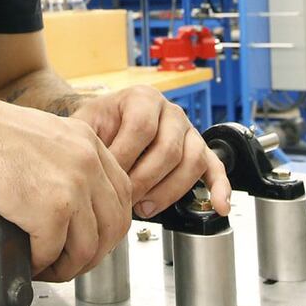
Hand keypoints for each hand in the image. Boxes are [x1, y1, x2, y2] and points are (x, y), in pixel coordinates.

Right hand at [0, 99, 132, 282]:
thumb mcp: (42, 135)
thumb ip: (65, 163)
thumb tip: (70, 204)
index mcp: (88, 142)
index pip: (121, 196)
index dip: (106, 227)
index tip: (88, 239)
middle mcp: (87, 161)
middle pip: (113, 226)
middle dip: (92, 254)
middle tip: (68, 263)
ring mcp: (72, 185)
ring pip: (88, 247)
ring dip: (67, 266)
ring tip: (46, 267)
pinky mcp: (49, 208)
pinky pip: (53, 252)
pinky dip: (40, 264)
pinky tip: (27, 260)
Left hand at [69, 86, 231, 219]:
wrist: (106, 124)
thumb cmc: (97, 126)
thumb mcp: (85, 125)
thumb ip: (88, 142)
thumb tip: (91, 169)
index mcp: (142, 98)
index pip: (141, 127)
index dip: (125, 157)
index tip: (108, 178)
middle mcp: (170, 112)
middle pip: (168, 149)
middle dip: (144, 181)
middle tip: (124, 198)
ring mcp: (187, 131)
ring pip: (192, 162)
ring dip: (168, 191)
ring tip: (144, 207)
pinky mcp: (199, 150)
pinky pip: (215, 167)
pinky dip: (220, 188)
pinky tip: (219, 206)